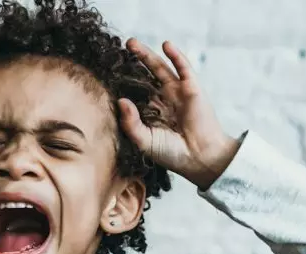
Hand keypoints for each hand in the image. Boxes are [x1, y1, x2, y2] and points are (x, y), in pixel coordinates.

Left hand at [119, 39, 239, 190]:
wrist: (199, 158)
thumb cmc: (171, 154)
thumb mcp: (144, 140)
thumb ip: (130, 123)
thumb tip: (120, 100)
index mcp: (150, 112)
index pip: (133, 92)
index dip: (122, 81)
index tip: (107, 71)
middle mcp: (162, 99)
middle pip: (144, 75)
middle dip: (132, 62)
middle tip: (117, 49)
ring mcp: (177, 92)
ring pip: (160, 68)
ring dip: (147, 54)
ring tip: (131, 43)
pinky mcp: (192, 88)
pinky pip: (183, 68)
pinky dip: (176, 55)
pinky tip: (166, 45)